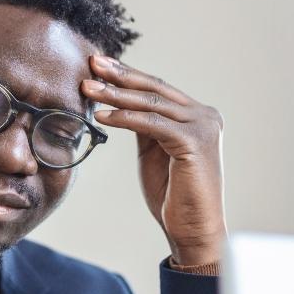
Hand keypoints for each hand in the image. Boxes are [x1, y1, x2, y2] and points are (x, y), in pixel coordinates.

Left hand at [81, 55, 226, 265]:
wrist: (192, 230)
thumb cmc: (173, 195)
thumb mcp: (154, 151)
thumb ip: (145, 126)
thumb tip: (120, 103)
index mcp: (197, 116)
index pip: (157, 88)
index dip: (127, 75)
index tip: (99, 64)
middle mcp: (205, 116)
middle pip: (154, 89)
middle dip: (120, 75)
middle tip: (91, 63)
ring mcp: (204, 127)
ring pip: (151, 103)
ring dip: (115, 95)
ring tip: (87, 88)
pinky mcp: (195, 141)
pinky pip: (152, 124)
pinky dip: (124, 118)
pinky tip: (102, 116)